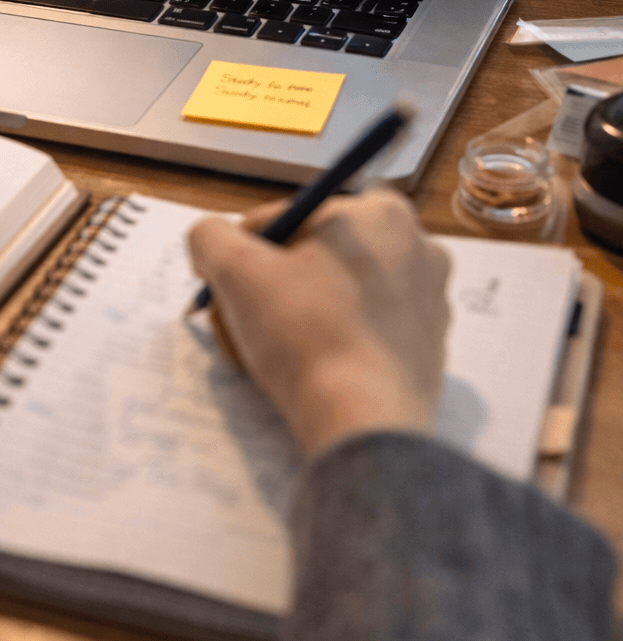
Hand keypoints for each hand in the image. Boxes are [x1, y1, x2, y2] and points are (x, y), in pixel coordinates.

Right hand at [187, 191, 449, 456]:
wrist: (365, 427)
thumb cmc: (306, 337)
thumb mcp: (236, 271)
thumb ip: (211, 237)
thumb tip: (210, 240)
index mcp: (382, 213)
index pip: (292, 215)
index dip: (247, 247)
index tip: (226, 280)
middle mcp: (418, 248)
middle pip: (317, 257)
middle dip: (271, 285)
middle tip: (238, 317)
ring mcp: (430, 303)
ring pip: (338, 296)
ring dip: (293, 316)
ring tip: (260, 351)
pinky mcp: (429, 351)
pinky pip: (363, 332)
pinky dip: (329, 344)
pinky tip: (301, 373)